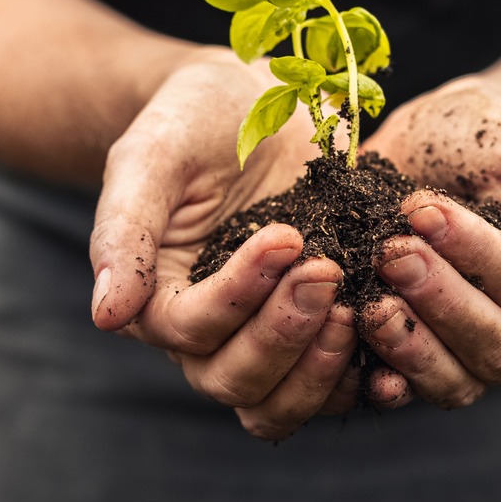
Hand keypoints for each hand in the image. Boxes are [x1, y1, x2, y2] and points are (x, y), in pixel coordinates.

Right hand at [88, 48, 358, 438]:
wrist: (252, 100)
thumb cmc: (190, 120)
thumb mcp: (149, 156)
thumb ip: (124, 229)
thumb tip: (106, 316)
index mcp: (157, 298)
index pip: (190, 329)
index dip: (239, 295)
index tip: (286, 236)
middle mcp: (209, 334)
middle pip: (236, 381)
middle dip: (284, 334)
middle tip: (325, 270)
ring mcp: (267, 337)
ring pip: (282, 402)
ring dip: (321, 369)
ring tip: (358, 306)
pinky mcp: (321, 329)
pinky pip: (339, 385)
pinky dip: (366, 376)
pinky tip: (394, 333)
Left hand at [357, 77, 500, 408]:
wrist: (436, 140)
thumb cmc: (494, 140)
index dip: (477, 254)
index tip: (425, 211)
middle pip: (497, 344)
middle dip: (439, 299)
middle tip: (392, 251)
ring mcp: (475, 359)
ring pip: (456, 379)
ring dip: (411, 344)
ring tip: (370, 302)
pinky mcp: (422, 365)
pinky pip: (409, 392)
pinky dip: (385, 380)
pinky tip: (359, 356)